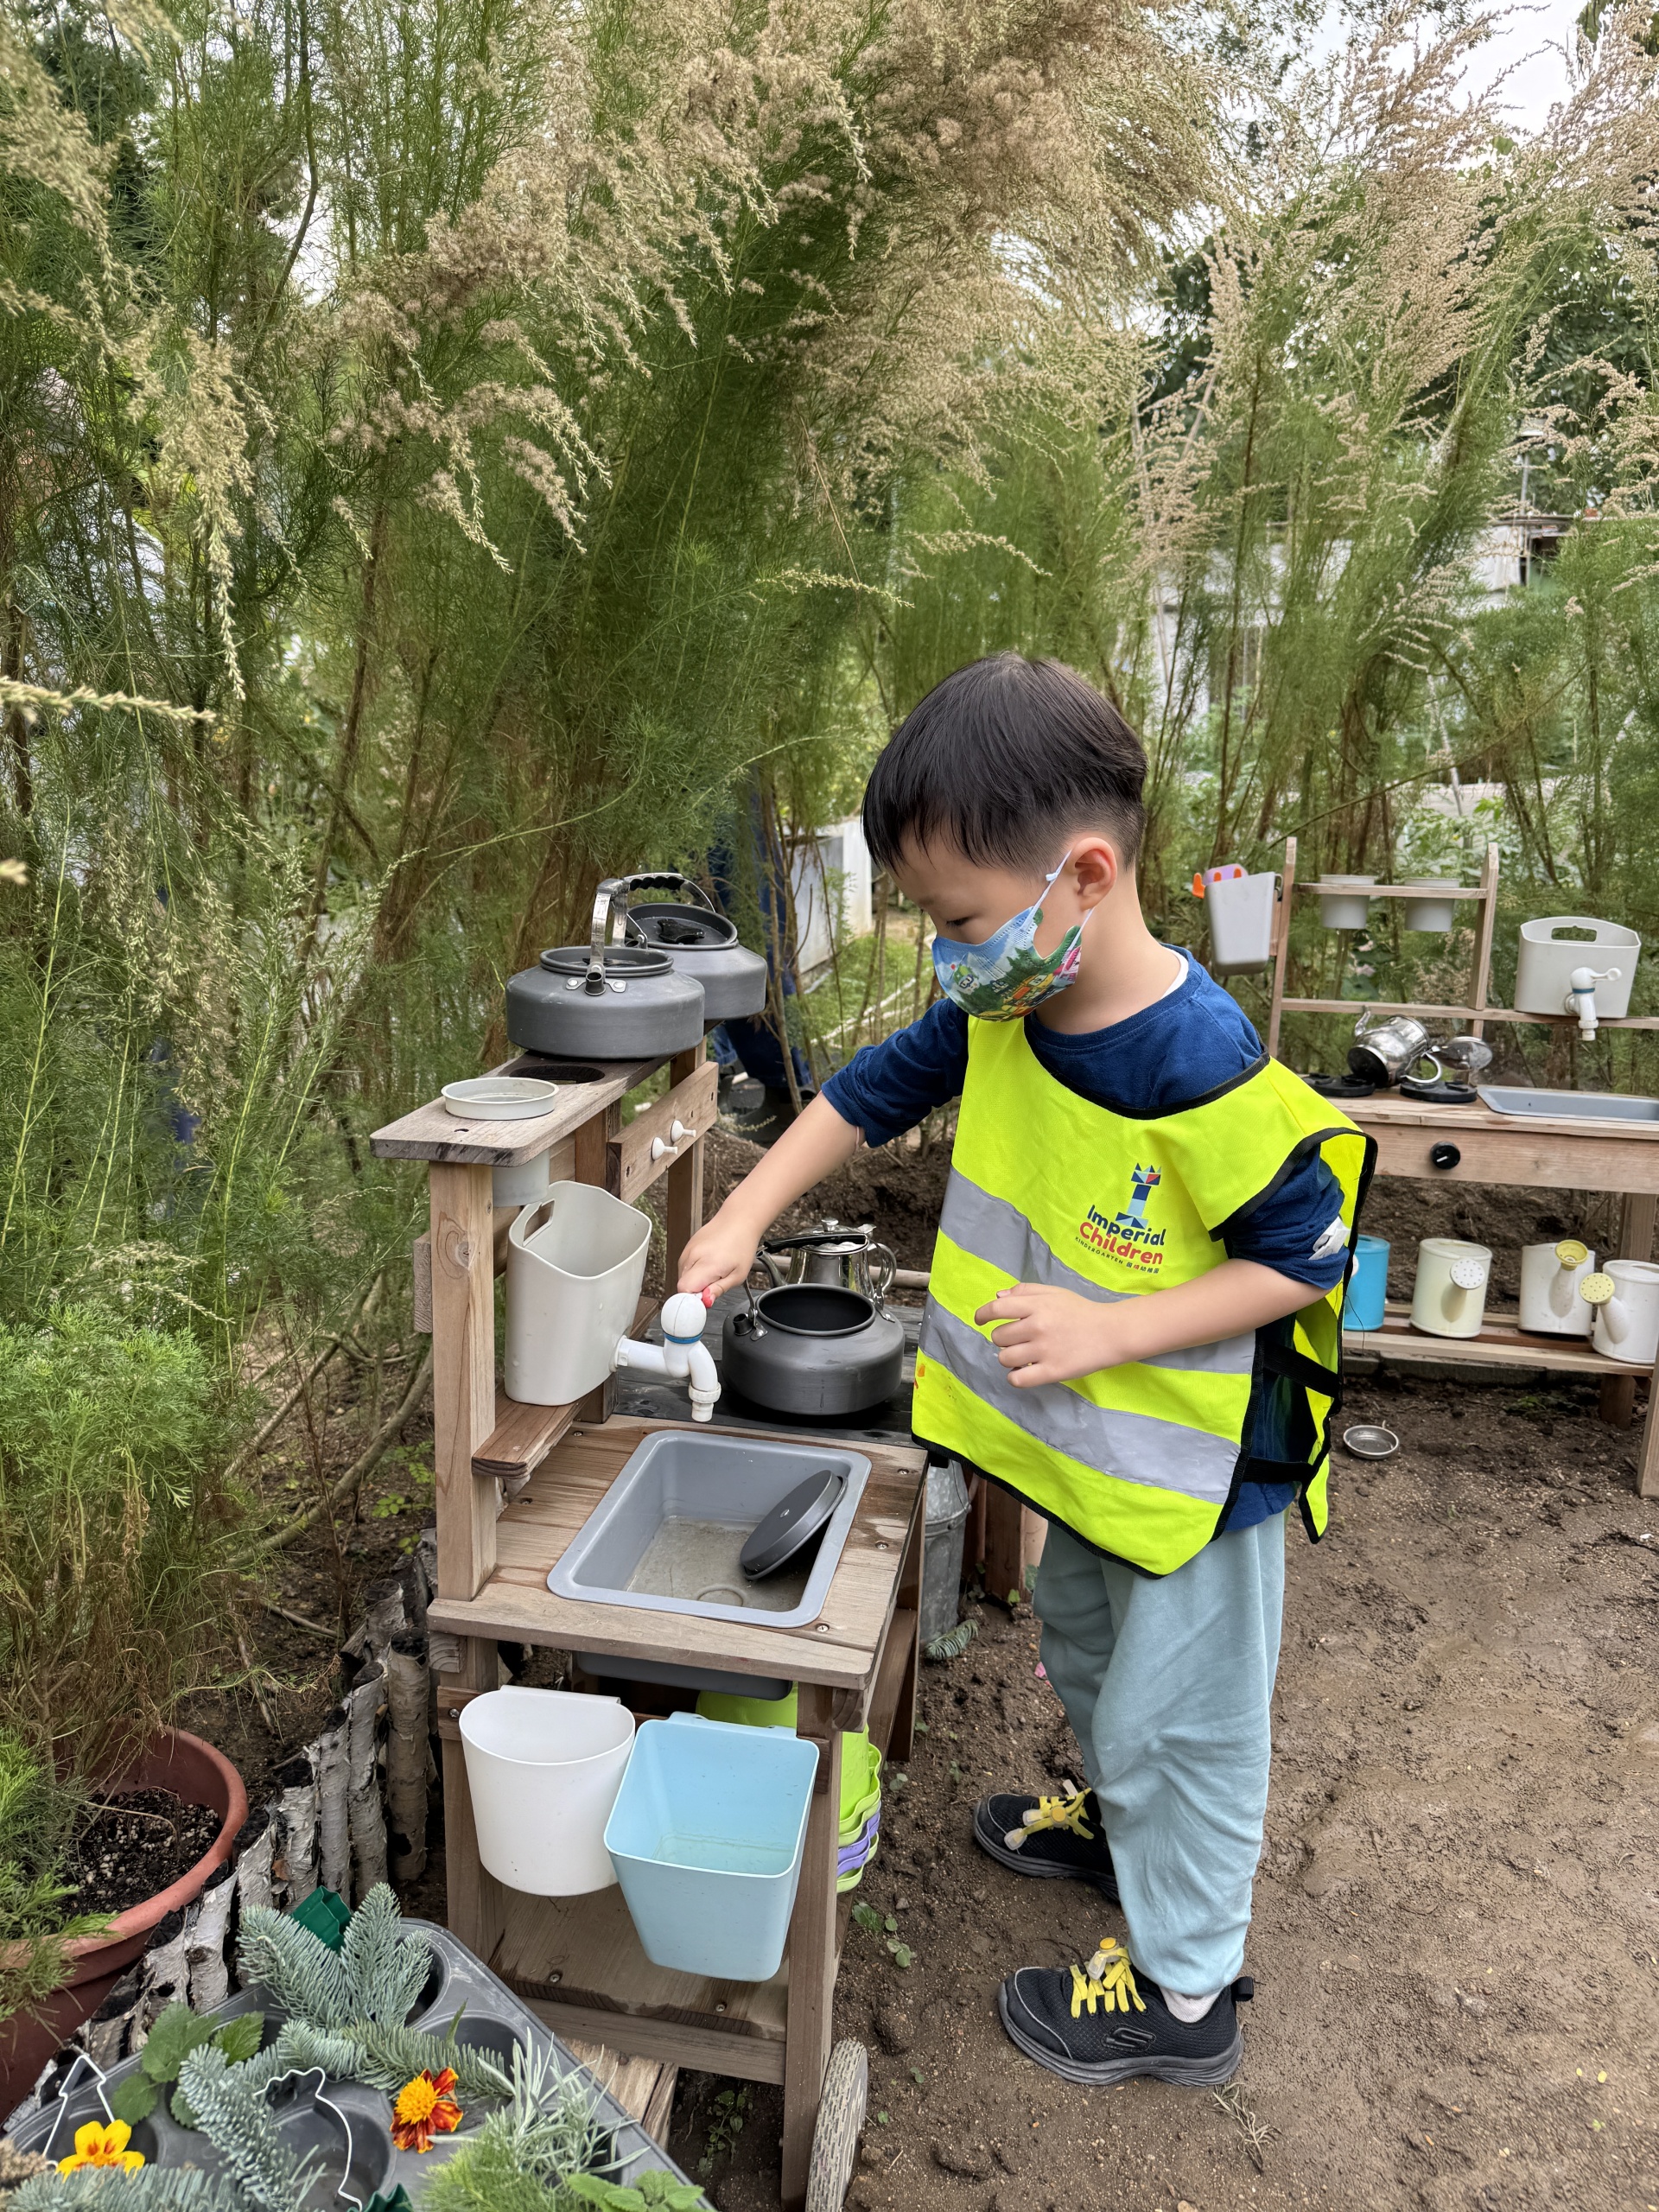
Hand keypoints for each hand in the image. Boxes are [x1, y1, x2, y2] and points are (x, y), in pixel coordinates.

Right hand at [677, 1205, 762, 1299]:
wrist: (739, 1220)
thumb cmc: (742, 1245)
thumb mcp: (738, 1274)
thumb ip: (719, 1289)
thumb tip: (706, 1301)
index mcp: (707, 1264)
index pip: (684, 1290)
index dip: (692, 1299)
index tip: (704, 1299)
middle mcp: (693, 1256)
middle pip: (682, 1285)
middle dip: (695, 1290)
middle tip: (714, 1283)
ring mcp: (688, 1250)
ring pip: (682, 1276)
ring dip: (694, 1280)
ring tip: (713, 1270)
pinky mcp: (687, 1246)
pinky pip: (684, 1266)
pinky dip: (693, 1270)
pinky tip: (708, 1263)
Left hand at [974, 1281, 1119, 1387]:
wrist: (1112, 1333)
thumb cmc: (1081, 1311)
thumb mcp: (1055, 1293)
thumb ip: (1026, 1291)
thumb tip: (997, 1297)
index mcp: (1037, 1305)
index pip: (996, 1309)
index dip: (982, 1315)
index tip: (980, 1320)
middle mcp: (1037, 1327)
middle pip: (998, 1337)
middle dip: (1004, 1338)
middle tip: (1019, 1339)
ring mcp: (1044, 1351)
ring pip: (1004, 1358)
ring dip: (1009, 1357)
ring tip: (1023, 1356)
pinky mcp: (1052, 1372)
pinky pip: (1017, 1379)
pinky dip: (1015, 1377)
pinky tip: (1023, 1371)